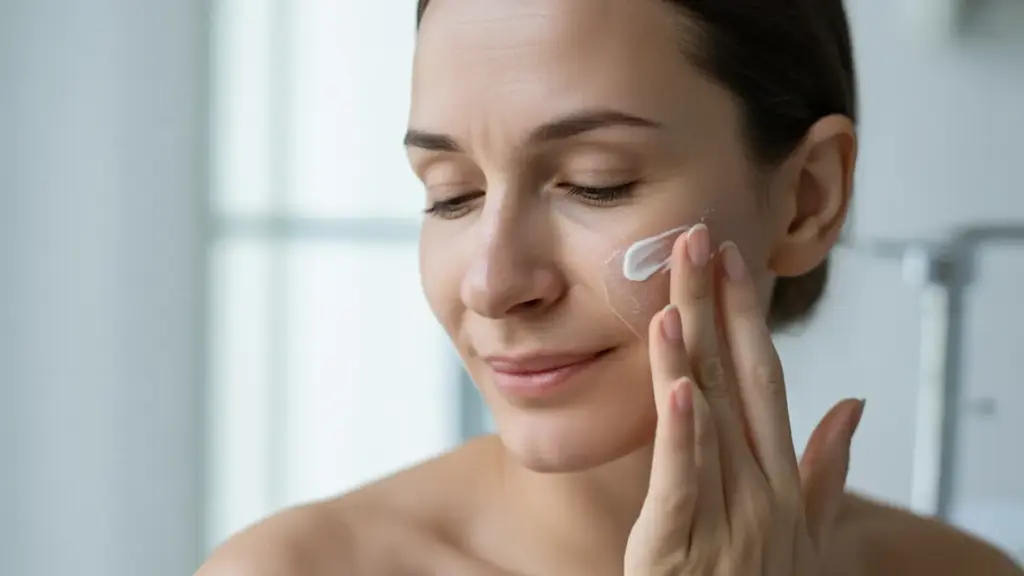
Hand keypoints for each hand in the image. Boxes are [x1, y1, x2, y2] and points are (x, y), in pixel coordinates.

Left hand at [623, 224, 865, 575]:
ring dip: (691, 352)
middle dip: (716, 308)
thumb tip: (854, 404)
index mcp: (781, 480)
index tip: (729, 262)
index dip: (746, 317)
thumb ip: (827, 469)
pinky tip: (677, 384)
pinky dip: (682, 433)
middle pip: (734, 383)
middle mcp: (759, 490)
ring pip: (706, 420)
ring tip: (676, 291)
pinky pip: (680, 484)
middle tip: (695, 241)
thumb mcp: (804, 532)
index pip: (764, 381)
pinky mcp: (678, 548)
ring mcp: (725, 518)